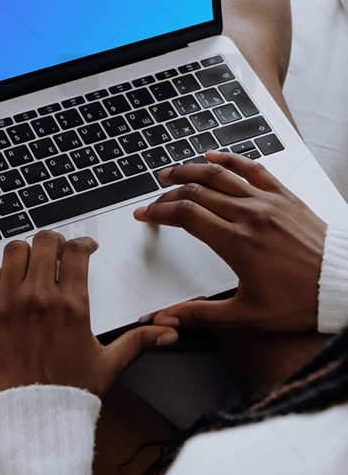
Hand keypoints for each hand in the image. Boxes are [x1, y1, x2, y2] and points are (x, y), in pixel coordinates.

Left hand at [0, 230, 177, 398]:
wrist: (31, 422)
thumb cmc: (68, 396)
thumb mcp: (108, 366)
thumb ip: (139, 342)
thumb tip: (168, 332)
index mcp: (72, 306)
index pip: (76, 251)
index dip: (82, 243)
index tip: (82, 247)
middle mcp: (38, 299)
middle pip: (43, 242)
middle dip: (53, 242)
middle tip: (55, 251)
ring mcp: (6, 306)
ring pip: (11, 252)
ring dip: (22, 253)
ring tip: (27, 264)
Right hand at [133, 150, 326, 331]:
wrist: (343, 285)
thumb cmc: (300, 302)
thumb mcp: (247, 316)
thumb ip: (202, 315)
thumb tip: (166, 319)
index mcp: (238, 244)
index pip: (186, 216)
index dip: (159, 212)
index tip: (145, 214)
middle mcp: (251, 217)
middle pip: (197, 192)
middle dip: (169, 192)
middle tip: (154, 197)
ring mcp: (269, 202)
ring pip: (221, 175)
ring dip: (191, 169)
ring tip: (172, 171)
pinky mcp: (285, 196)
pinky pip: (253, 169)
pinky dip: (231, 158)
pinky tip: (215, 155)